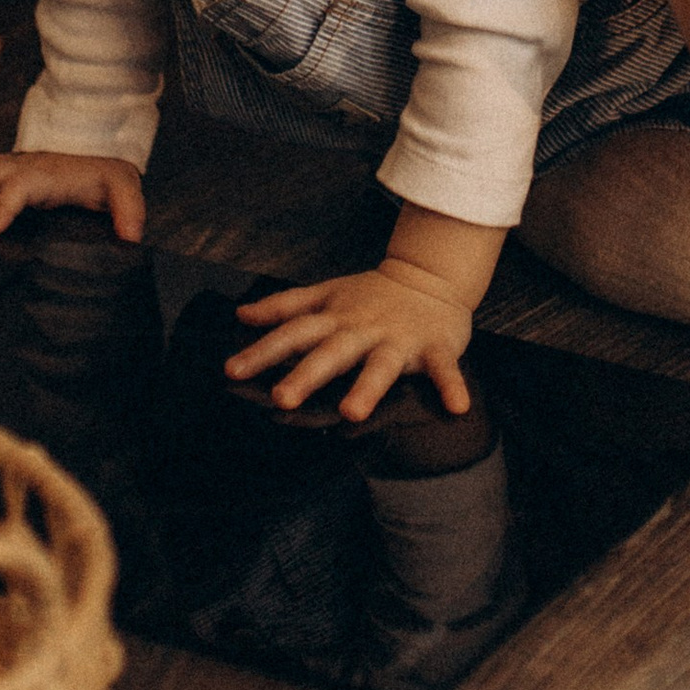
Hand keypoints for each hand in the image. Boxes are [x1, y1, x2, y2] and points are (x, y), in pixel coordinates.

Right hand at [0, 149, 146, 240]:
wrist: (99, 153)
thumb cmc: (107, 178)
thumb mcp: (124, 191)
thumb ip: (128, 212)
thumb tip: (131, 237)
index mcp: (49, 176)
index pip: (22, 188)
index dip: (3, 206)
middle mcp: (23, 165)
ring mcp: (9, 163)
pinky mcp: (1, 164)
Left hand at [227, 254, 477, 420]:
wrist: (430, 277)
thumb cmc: (371, 294)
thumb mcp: (325, 294)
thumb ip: (283, 306)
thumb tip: (241, 314)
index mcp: (335, 319)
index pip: (292, 334)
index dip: (262, 352)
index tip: (232, 371)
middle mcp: (362, 329)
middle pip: (331, 352)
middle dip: (307, 374)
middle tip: (282, 398)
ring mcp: (399, 339)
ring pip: (382, 364)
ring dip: (368, 386)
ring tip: (352, 412)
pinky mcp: (436, 346)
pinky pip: (445, 368)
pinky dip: (452, 385)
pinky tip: (458, 408)